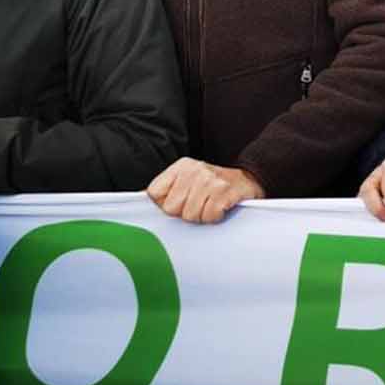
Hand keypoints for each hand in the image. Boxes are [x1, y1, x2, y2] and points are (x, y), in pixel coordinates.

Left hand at [147, 158, 264, 224]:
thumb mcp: (186, 182)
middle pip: (172, 209)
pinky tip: (221, 208)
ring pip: (190, 215)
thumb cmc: (211, 187)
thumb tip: (135, 202)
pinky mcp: (226, 191)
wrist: (248, 180)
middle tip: (199, 204)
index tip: (181, 201)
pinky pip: (209, 216)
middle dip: (185, 213)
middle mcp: (194, 169)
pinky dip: (215, 217)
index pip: (154, 194)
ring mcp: (211, 180)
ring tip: (210, 205)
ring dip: (201, 216)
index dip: (166, 205)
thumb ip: (164, 192)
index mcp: (180, 166)